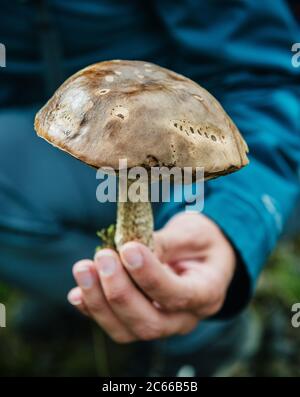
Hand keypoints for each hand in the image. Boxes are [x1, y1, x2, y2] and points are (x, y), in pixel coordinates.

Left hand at [67, 212, 235, 342]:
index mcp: (207, 294)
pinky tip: (77, 292)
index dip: (150, 276)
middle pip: (149, 323)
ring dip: (99, 302)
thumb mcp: (192, 234)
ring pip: (127, 330)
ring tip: (83, 268)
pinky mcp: (138, 321)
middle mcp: (184, 318)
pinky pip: (114, 325)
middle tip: (103, 257)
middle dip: (120, 292)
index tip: (128, 249)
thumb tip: (128, 247)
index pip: (178, 295)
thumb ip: (164, 242)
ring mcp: (160, 324)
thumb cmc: (199, 243)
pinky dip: (92, 310)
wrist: (200, 257)